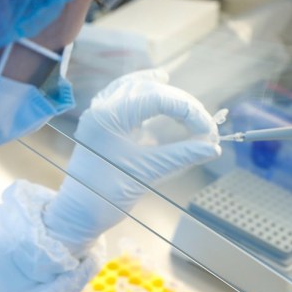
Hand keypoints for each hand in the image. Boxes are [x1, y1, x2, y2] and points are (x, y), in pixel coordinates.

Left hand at [44, 70, 220, 254]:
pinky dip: (143, 88)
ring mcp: (100, 112)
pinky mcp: (102, 120)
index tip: (208, 131)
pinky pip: (123, 92)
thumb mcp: (147, 172)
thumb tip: (213, 148)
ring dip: (163, 91)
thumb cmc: (107, 195)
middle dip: (181, 104)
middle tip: (205, 125)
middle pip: (150, 90)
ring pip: (136, 86)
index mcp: (110, 117)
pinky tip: (157, 80)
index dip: (189, 111)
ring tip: (184, 97)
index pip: (159, 99)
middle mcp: (103, 107)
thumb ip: (181, 155)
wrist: (78, 212)